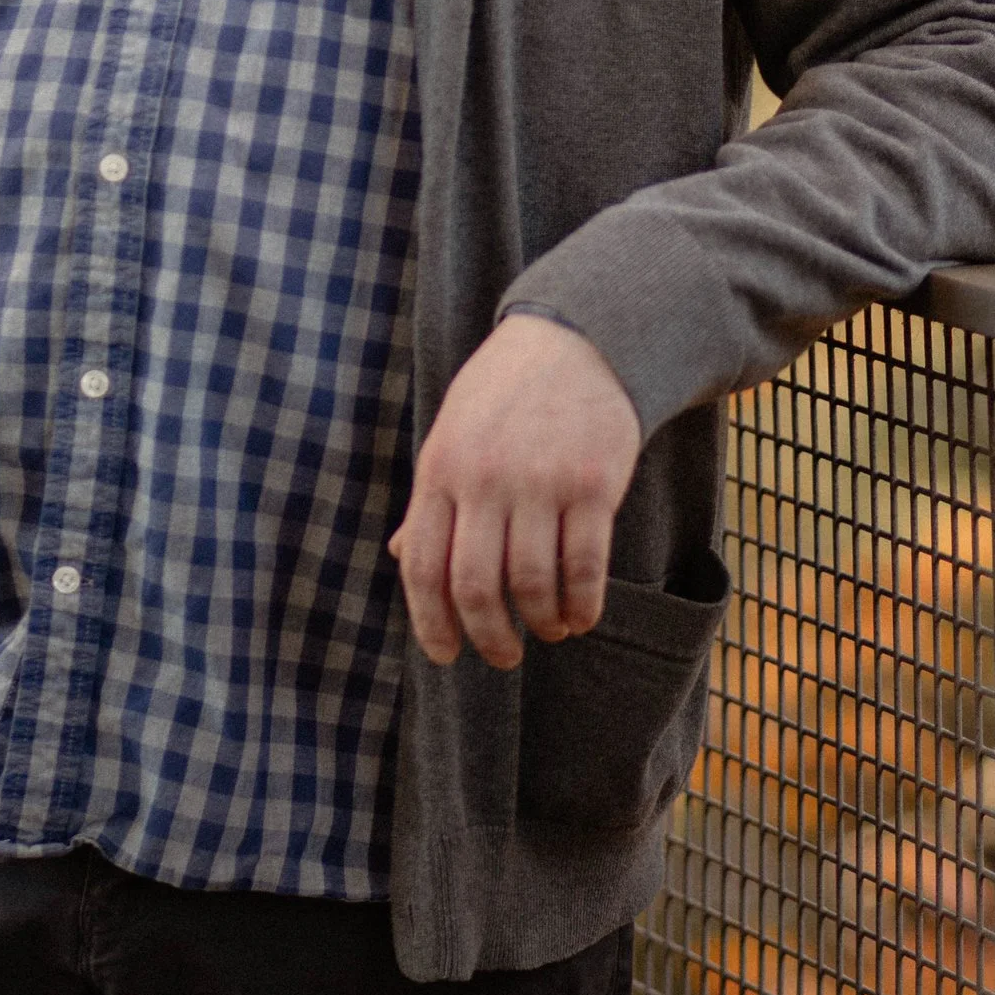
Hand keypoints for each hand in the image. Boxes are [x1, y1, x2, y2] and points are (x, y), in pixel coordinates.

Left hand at [389, 314, 641, 672]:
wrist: (577, 337)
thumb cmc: (505, 393)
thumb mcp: (452, 434)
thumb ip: (430, 499)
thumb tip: (400, 556)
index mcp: (440, 469)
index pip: (423, 565)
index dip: (431, 622)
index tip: (446, 655)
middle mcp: (485, 479)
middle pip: (476, 586)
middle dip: (489, 636)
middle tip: (502, 656)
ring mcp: (540, 482)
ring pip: (533, 583)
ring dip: (541, 623)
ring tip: (549, 631)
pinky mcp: (593, 484)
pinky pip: (584, 565)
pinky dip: (582, 604)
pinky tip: (581, 614)